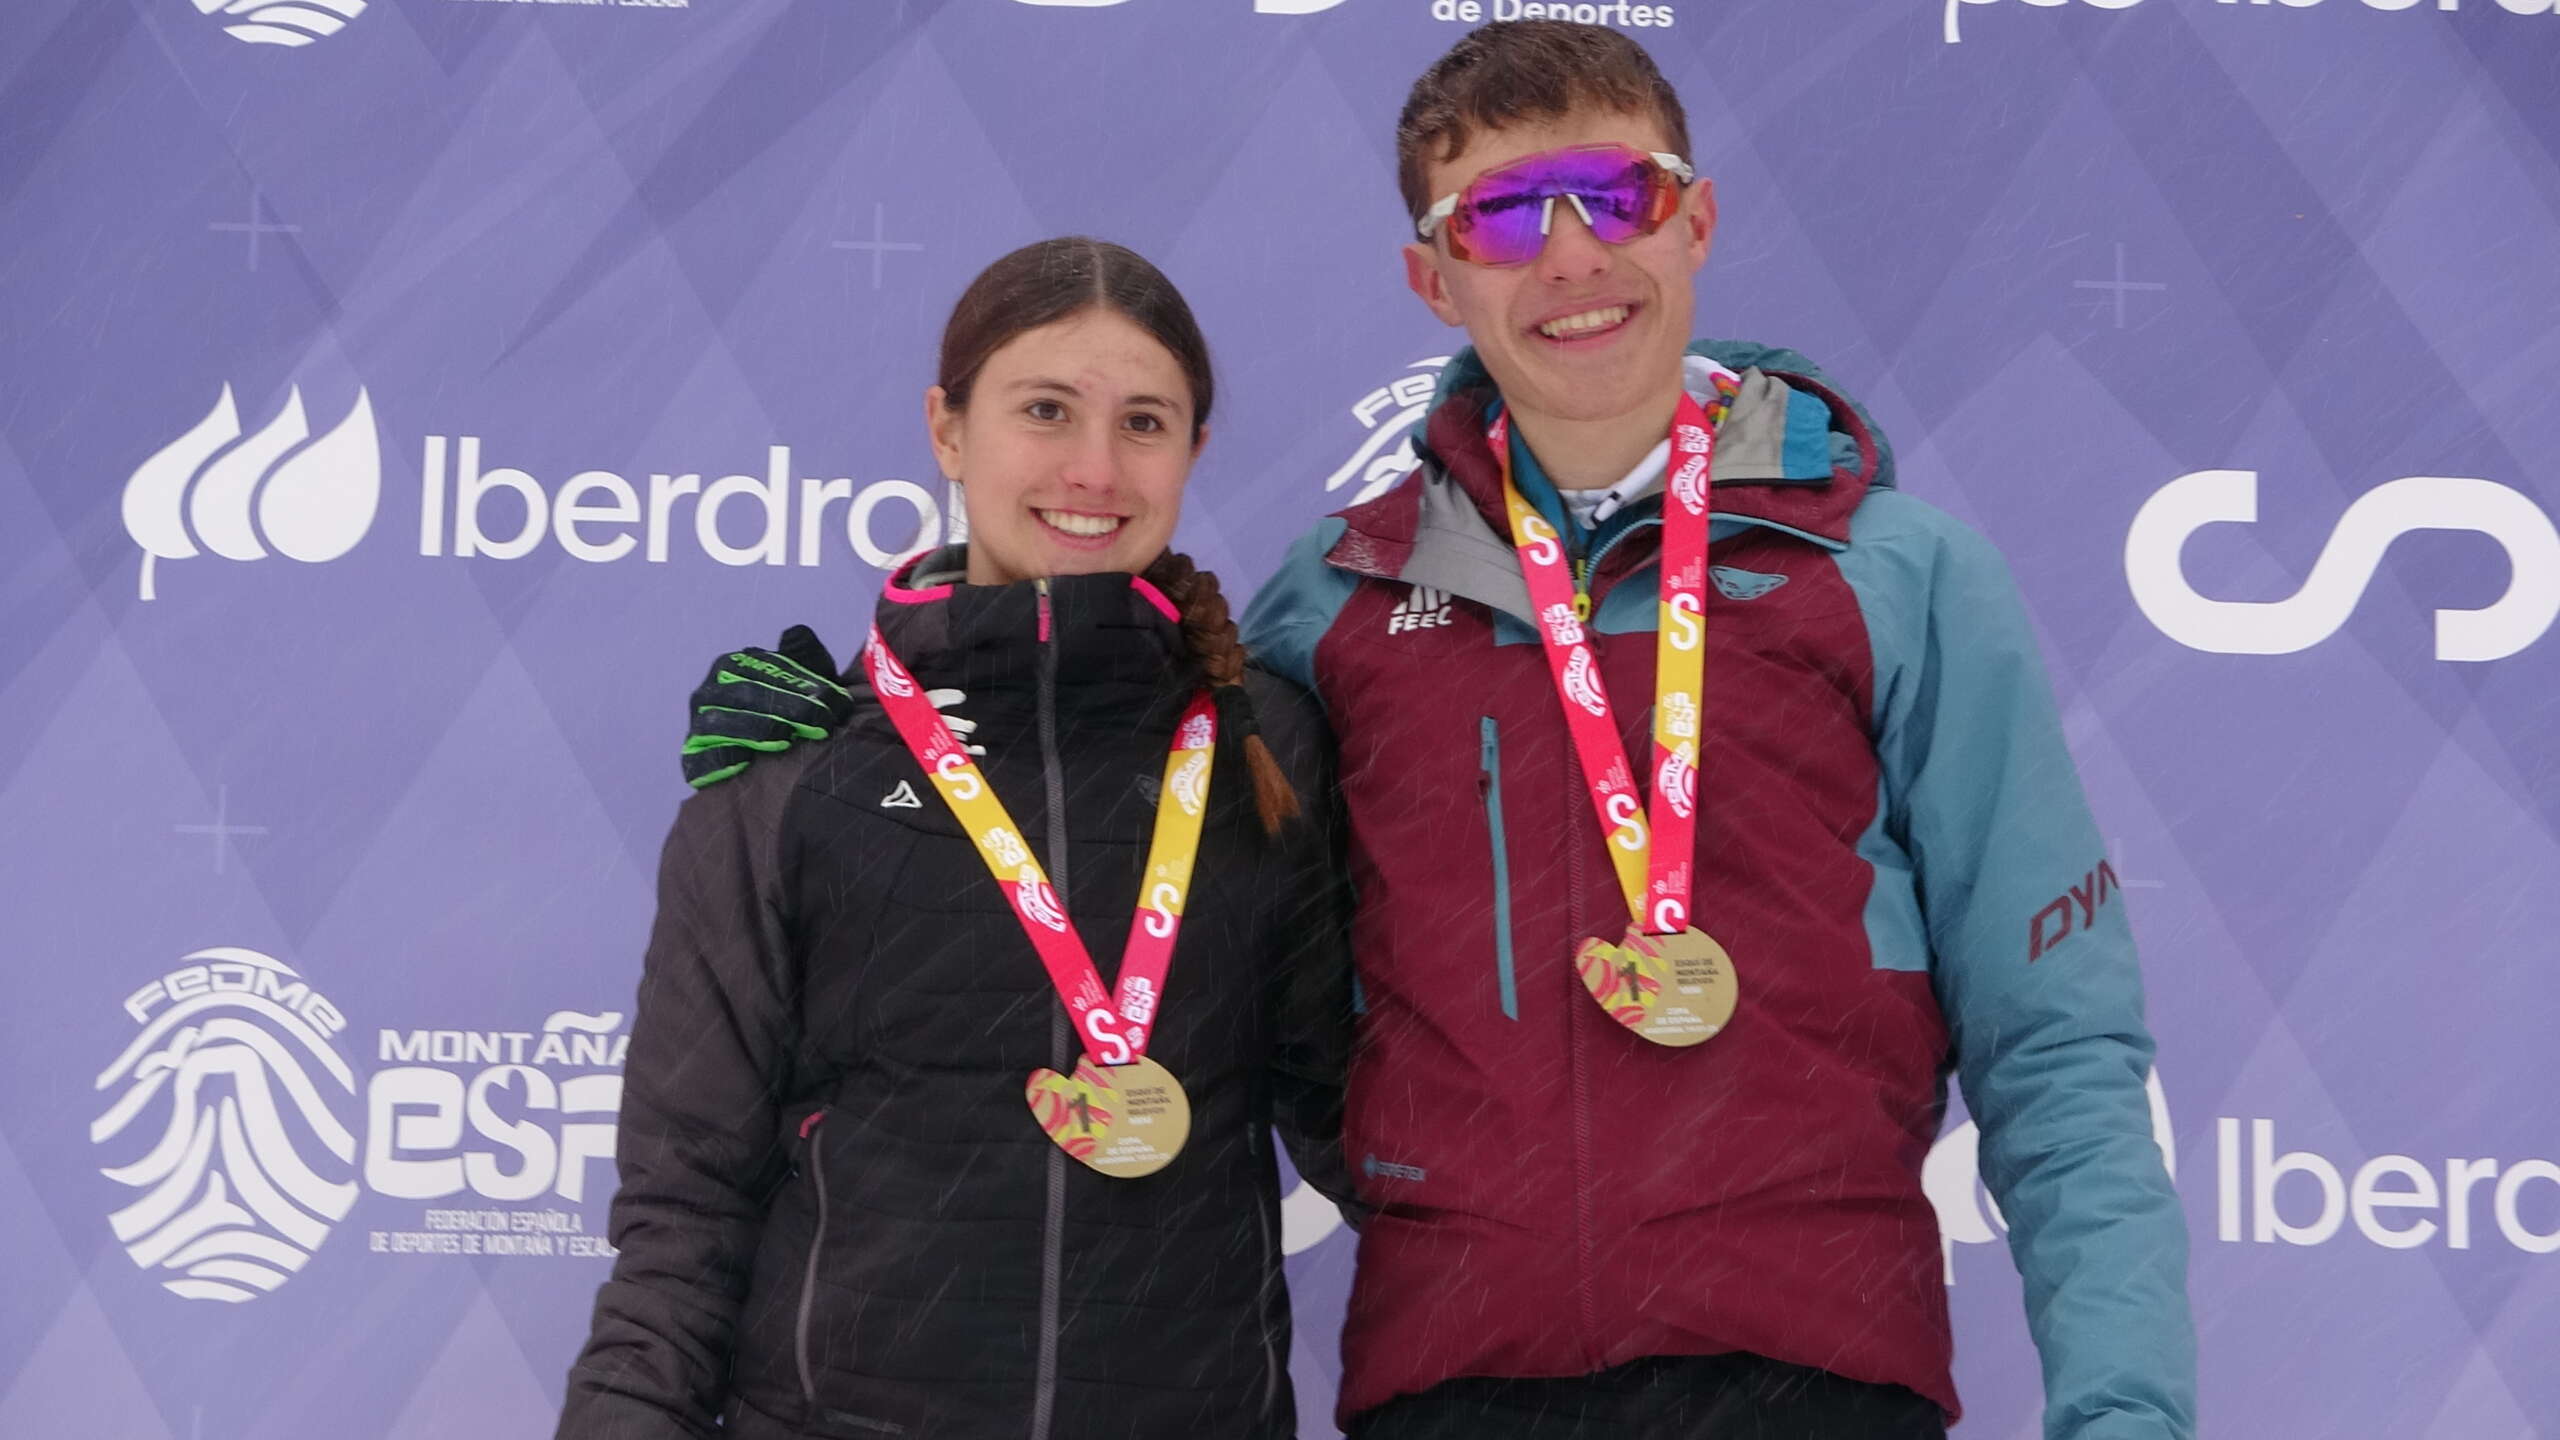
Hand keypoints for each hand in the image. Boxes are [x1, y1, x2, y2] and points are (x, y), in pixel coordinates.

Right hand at [679, 626, 853, 787]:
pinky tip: (745, 763)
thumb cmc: (790, 715)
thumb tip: (796, 632)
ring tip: (787, 738)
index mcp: (734, 666)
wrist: (768, 767)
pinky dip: (720, 758)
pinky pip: (701, 757)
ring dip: (757, 729)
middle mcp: (710, 691)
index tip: (833, 699)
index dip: (801, 683)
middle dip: (788, 706)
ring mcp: (698, 724)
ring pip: (721, 722)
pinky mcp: (693, 756)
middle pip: (747, 694)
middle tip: (822, 721)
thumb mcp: (803, 683)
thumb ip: (805, 657)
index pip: (766, 669)